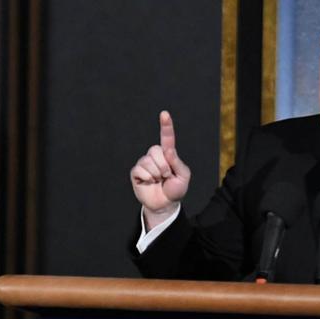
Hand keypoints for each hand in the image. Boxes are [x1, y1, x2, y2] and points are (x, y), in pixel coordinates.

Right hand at [130, 111, 190, 229]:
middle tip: (166, 176)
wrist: (165, 204)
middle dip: (164, 165)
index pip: (167, 138)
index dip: (166, 126)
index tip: (164, 114)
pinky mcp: (136, 172)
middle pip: (156, 150)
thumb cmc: (176, 189)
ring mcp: (145, 163)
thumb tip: (167, 150)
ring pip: (148, 161)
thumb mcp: (183, 176)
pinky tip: (150, 182)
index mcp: (168, 154)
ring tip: (159, 180)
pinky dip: (148, 178)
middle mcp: (155, 156)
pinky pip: (140, 170)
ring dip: (156, 173)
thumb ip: (177, 162)